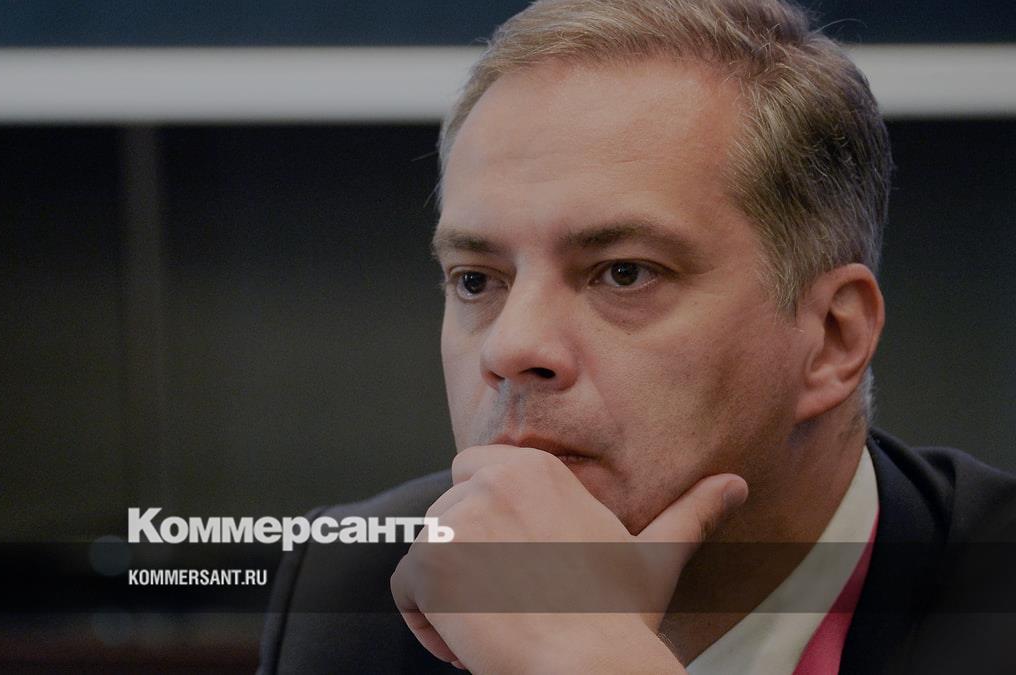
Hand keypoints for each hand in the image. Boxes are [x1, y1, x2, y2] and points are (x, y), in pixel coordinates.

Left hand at [390, 445, 747, 672]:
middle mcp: (490, 479)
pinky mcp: (427, 559)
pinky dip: (426, 624)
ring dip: (450, 599)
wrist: (590, 666)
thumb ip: (686, 514)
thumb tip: (735, 485)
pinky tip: (471, 644)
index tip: (513, 567)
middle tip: (511, 606)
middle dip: (466, 564)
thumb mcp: (652, 557)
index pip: (472, 473)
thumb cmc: (619, 619)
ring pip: (426, 556)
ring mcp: (455, 517)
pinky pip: (405, 590)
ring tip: (499, 627)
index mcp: (532, 468)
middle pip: (447, 519)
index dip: (486, 523)